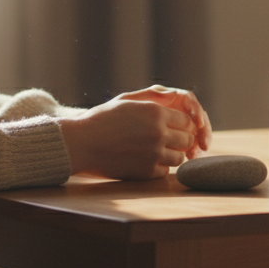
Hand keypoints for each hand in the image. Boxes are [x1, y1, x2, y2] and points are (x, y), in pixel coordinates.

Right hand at [57, 86, 212, 179]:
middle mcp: (159, 133)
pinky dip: (159, 167)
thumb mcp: (126, 101)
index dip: (180, 124)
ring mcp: (154, 154)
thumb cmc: (102, 119)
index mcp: (156, 113)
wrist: (82, 143)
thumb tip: (173, 96)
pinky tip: (146, 160)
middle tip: (167, 140)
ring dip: (171, 154)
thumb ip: (152, 96)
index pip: (187, 121)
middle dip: (180, 140)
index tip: (172, 127)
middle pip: (187, 140)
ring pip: (179, 157)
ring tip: (155, 150)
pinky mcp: (146, 171)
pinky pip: (165, 170)